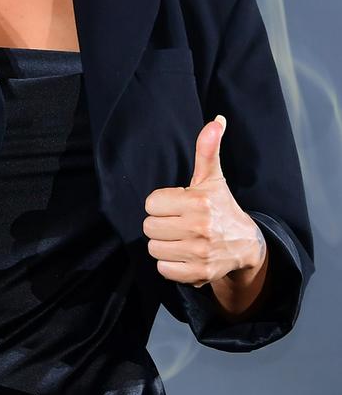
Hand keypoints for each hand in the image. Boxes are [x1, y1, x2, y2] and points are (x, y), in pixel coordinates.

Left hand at [143, 114, 265, 287]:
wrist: (245, 244)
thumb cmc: (221, 206)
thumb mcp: (212, 178)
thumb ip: (207, 149)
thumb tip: (216, 120)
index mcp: (198, 201)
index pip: (151, 203)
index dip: (161, 204)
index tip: (176, 205)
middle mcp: (200, 227)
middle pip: (149, 227)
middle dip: (160, 224)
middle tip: (177, 222)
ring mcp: (200, 253)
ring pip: (154, 249)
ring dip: (163, 245)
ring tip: (180, 238)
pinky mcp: (199, 274)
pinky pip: (163, 269)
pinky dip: (170, 264)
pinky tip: (183, 254)